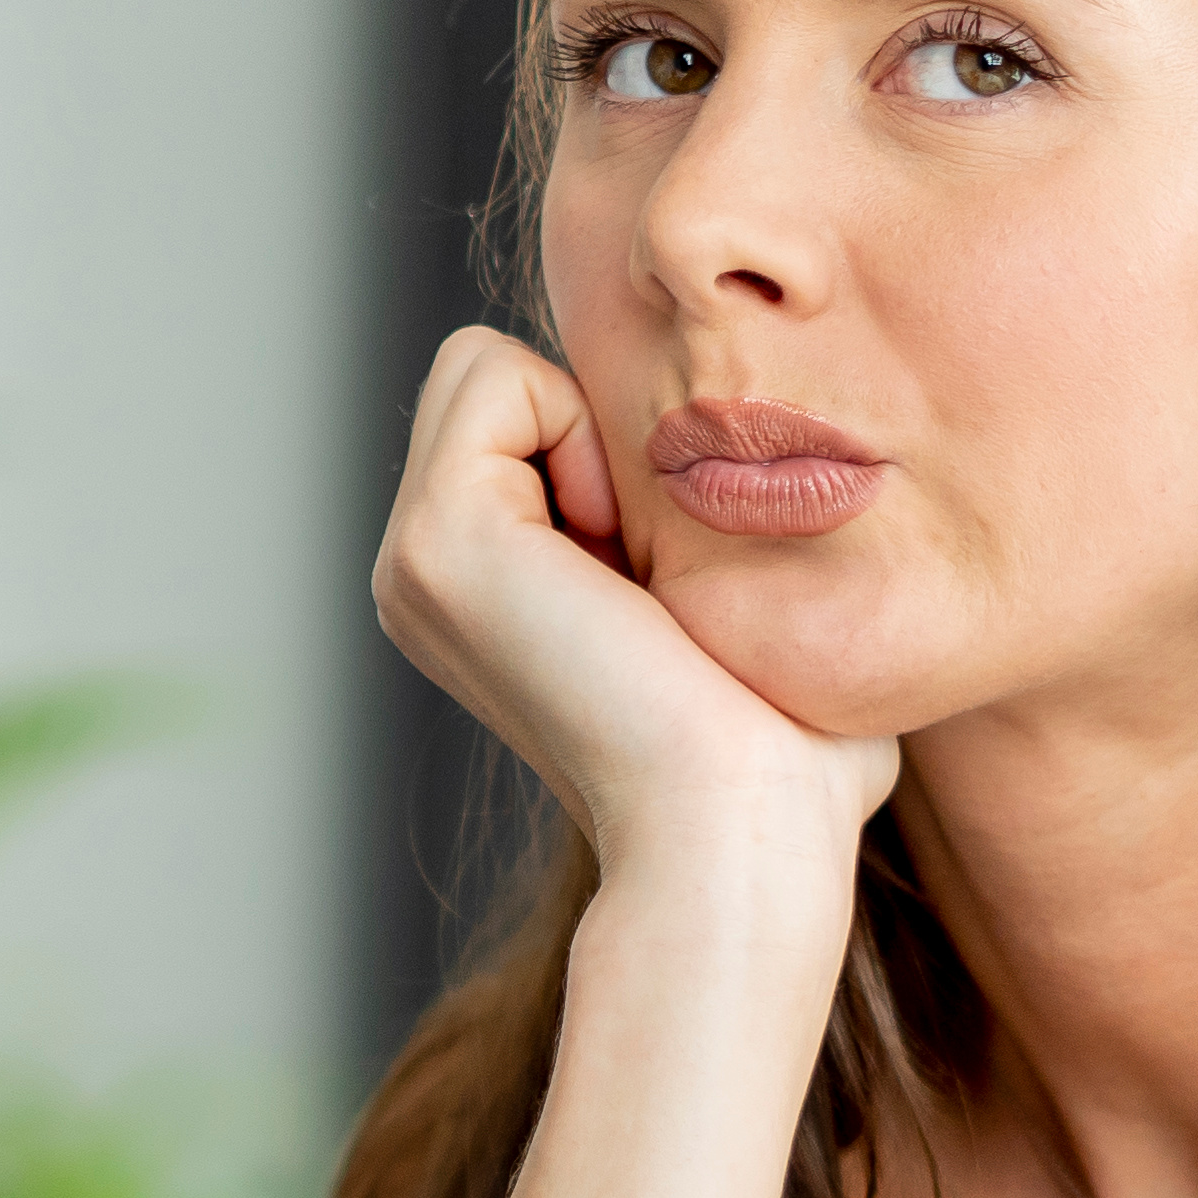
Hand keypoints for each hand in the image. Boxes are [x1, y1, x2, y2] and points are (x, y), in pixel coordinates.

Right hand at [371, 326, 893, 907]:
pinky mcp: (434, 544)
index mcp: (480, 587)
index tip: (664, 574)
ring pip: (483, 368)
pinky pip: (491, 373)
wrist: (745, 829)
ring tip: (632, 570)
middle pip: (491, 377)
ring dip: (586, 432)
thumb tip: (772, 461)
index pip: (520, 404)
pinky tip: (617, 563)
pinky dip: (574, 431)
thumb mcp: (731, 607)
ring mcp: (412, 560)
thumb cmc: (785, 751)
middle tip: (648, 564)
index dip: (610, 444)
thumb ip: (700, 521)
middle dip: (589, 426)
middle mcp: (423, 574)